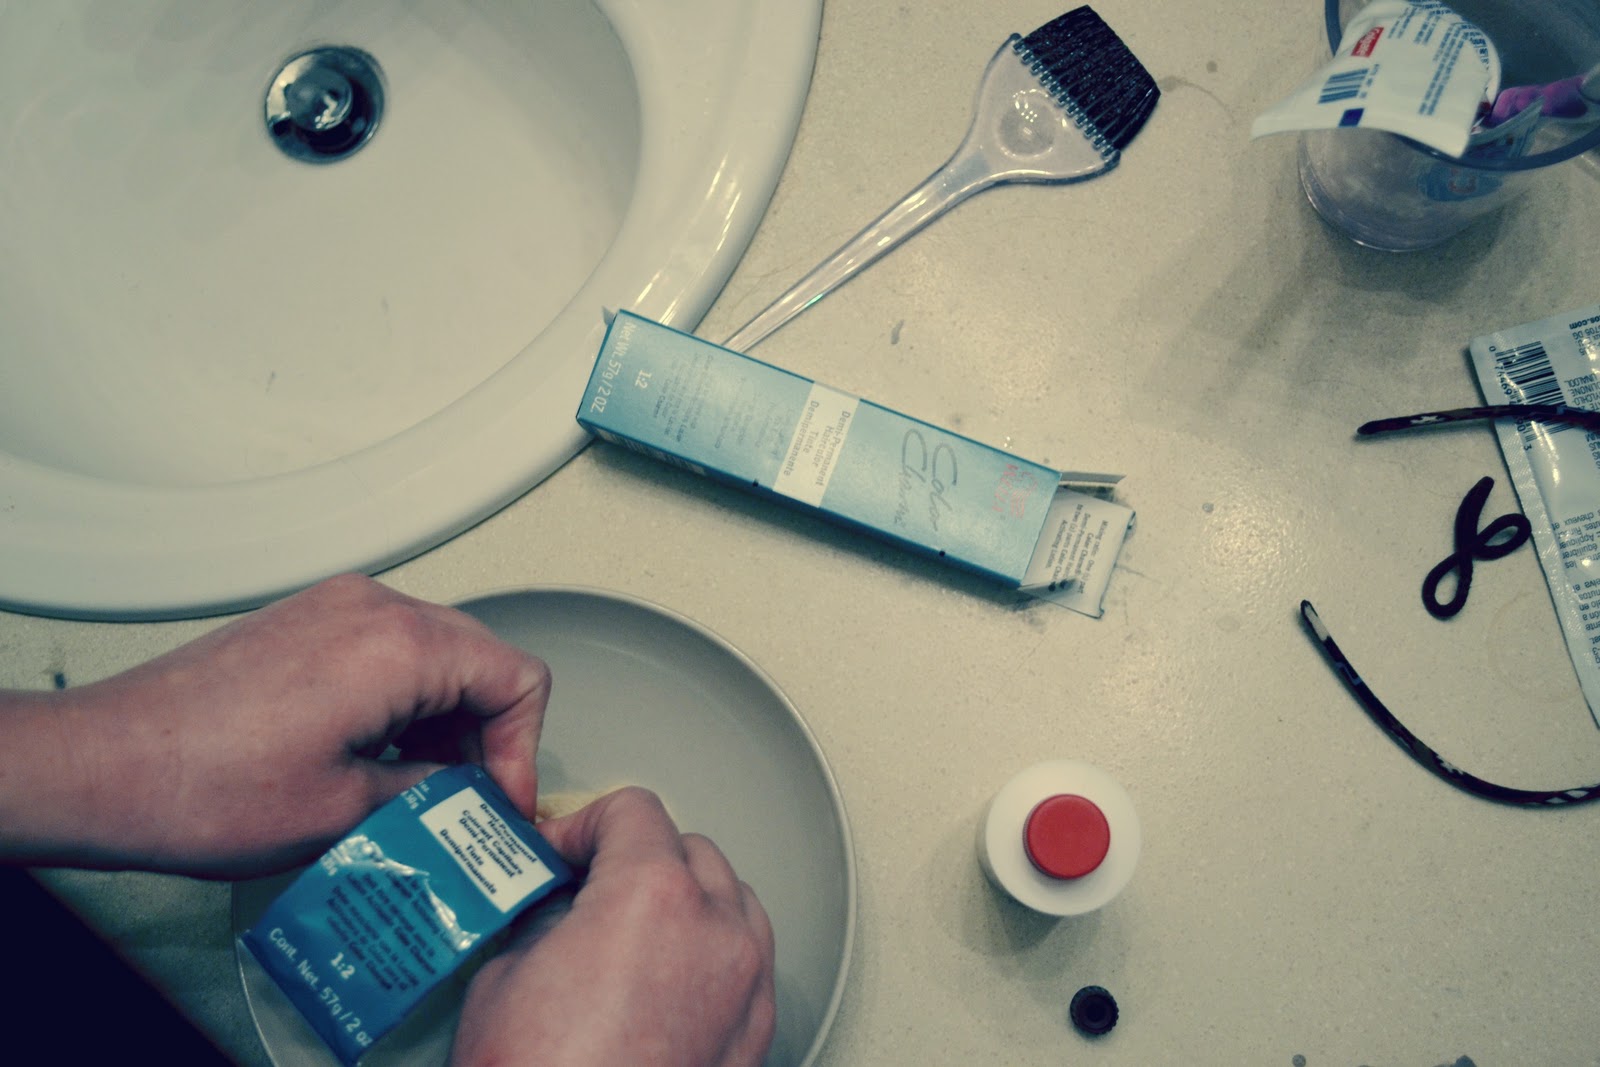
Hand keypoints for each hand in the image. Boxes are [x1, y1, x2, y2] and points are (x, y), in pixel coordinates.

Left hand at [5, 574, 550, 877]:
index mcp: (398, 646)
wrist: (103, 765)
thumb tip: (471, 802)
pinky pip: (389, 650)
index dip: (522, 751)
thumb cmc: (199, 785)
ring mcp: (334, 608)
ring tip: (418, 790)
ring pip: (438, 655)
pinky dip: (404, 702)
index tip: (499, 802)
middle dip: (488, 737)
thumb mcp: (349, 814)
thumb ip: (435, 797)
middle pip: (482, 660)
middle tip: (471, 803)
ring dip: (445, 722)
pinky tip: (378, 759)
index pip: (517, 679)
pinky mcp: (306, 622)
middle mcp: (372, 609)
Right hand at [453, 787, 775, 1066]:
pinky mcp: (754, 1037)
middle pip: (689, 848)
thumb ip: (545, 917)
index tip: (560, 852)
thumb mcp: (505, 973)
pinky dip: (714, 954)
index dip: (582, 824)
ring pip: (732, 900)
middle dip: (636, 858)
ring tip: (631, 929)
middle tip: (584, 888)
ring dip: (686, 899)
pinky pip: (748, 963)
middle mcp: (715, 930)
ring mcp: (745, 985)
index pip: (632, 810)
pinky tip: (668, 976)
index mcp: (654, 894)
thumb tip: (556, 911)